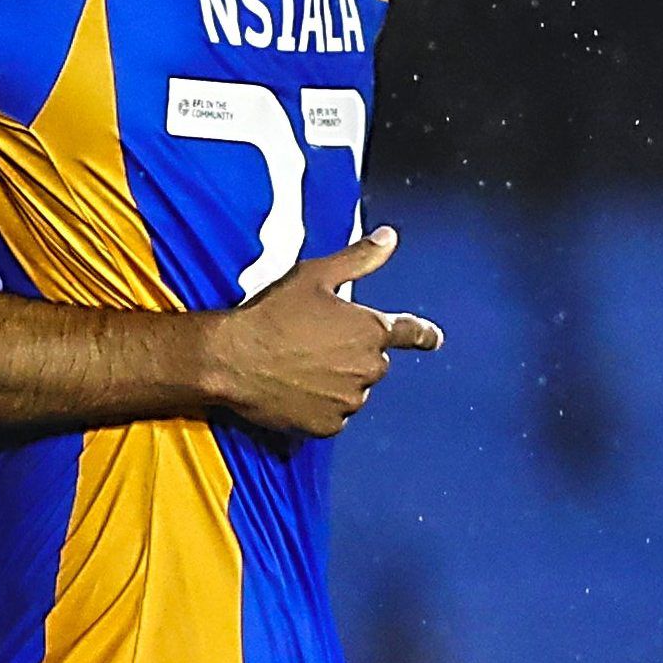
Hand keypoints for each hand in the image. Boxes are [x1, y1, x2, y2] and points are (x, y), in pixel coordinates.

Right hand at [206, 228, 440, 435]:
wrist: (230, 359)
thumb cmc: (270, 314)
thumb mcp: (314, 276)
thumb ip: (359, 259)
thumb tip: (389, 237)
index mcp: (371, 330)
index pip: (409, 332)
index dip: (423, 335)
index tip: (433, 339)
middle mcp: (368, 367)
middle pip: (372, 363)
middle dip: (351, 356)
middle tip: (312, 346)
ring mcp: (348, 400)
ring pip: (351, 391)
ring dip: (335, 383)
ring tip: (297, 370)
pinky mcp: (327, 425)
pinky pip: (332, 417)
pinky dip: (318, 408)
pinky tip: (293, 393)